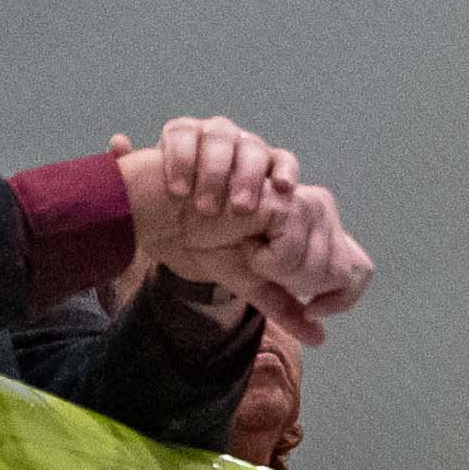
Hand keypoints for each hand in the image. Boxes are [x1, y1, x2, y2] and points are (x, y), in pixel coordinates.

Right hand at [115, 122, 371, 343]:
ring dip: (218, 173)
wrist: (149, 225)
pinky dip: (183, 160)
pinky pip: (187, 134)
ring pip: (232, 138)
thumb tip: (319, 337)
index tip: (280, 218)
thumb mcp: (246, 276)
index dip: (289, 182)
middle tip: (240, 216)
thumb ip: (281, 299)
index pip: (298, 176)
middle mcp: (249, 154)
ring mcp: (215, 138)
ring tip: (205, 206)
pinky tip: (179, 188)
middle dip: (253, 183)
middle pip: (270, 152)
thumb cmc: (199, 243)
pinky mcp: (181, 132)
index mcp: (272, 183)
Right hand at [230, 177, 372, 343]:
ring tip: (251, 245)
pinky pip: (291, 256)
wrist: (179, 220)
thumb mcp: (258, 284)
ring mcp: (309, 203)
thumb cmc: (214, 241)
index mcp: (321, 228)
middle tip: (263, 262)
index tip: (312, 310)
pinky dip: (264, 259)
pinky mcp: (290, 202)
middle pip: (338, 276)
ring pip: (317, 269)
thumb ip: (289, 309)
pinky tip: (246, 238)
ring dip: (276, 270)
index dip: (342, 298)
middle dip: (297, 284)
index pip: (360, 270)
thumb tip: (320, 338)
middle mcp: (322, 210)